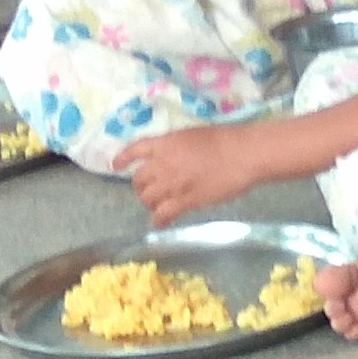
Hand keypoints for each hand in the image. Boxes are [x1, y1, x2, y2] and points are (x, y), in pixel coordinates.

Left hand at [115, 126, 236, 227]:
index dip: (122, 159)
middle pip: (139, 180)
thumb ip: (175, 147)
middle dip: (140, 187)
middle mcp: (162, 164)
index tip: (115, 166)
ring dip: (150, 204)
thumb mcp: (191, 135)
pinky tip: (161, 223)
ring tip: (157, 207)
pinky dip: (159, 220)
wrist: (241, 154)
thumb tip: (171, 158)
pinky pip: (164, 214)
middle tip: (149, 192)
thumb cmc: (224, 140)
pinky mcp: (185, 201)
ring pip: (148, 199)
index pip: (134, 151)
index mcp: (164, 144)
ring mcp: (172, 184)